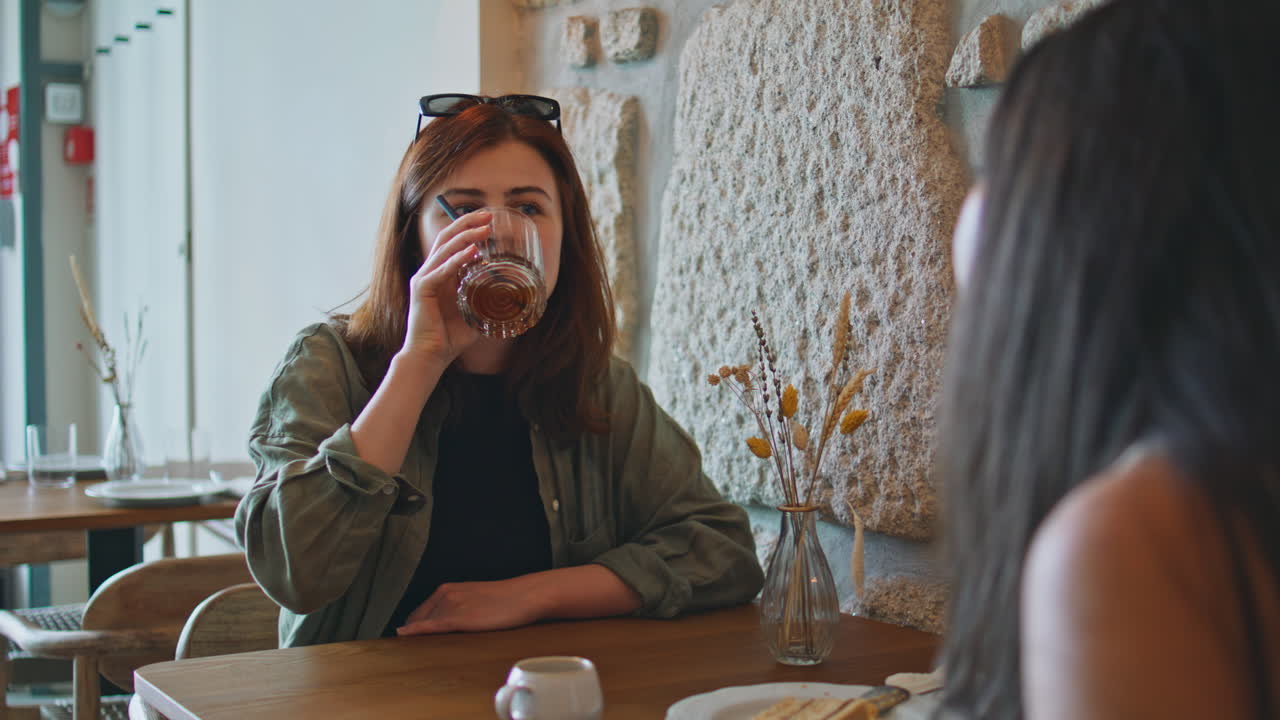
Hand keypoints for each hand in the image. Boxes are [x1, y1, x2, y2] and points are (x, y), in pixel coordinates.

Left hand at [396, 577, 545, 635]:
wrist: (524, 596)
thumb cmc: (506, 599)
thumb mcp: (475, 598)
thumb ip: (458, 606)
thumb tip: (449, 622)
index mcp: (448, 588)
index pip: (421, 610)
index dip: (413, 624)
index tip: (408, 635)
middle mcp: (446, 594)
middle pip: (418, 616)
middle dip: (411, 630)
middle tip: (408, 645)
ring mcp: (451, 605)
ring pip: (424, 623)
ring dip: (415, 635)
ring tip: (410, 648)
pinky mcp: (458, 618)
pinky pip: (431, 626)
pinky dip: (416, 630)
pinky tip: (405, 634)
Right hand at [401, 211, 491, 364]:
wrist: (431, 356)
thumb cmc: (451, 336)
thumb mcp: (475, 312)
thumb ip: (487, 300)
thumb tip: (513, 295)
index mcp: (440, 273)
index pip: (452, 241)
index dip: (468, 227)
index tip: (488, 219)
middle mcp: (430, 271)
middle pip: (447, 237)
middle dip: (468, 223)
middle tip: (488, 215)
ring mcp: (424, 278)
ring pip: (445, 249)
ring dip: (467, 236)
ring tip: (485, 229)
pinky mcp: (422, 289)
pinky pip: (442, 270)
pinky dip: (458, 259)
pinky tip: (473, 252)